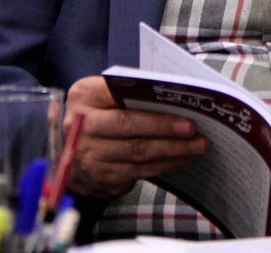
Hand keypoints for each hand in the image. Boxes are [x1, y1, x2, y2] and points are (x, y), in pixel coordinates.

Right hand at [63, 75, 208, 199]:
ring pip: (137, 152)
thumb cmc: (100, 115)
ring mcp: (88, 154)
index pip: (118, 96)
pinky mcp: (100, 177)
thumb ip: (129, 93)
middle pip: (128, 126)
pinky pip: (139, 171)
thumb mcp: (104, 97)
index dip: (148, 102)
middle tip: (194, 130)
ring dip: (173, 150)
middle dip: (165, 128)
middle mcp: (80, 126)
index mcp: (83, 96)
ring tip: (198, 145)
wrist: (72, 152)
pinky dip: (165, 164)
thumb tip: (175, 95)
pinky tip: (183, 158)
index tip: (183, 107)